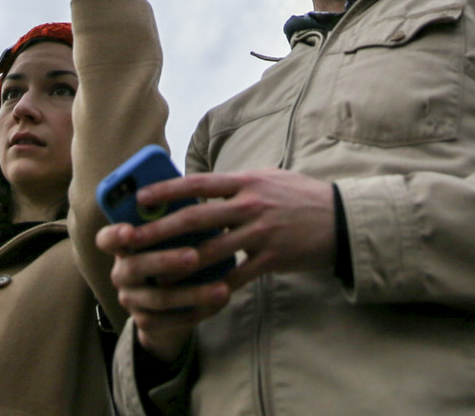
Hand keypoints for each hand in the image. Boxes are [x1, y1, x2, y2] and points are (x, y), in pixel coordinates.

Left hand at [96, 169, 336, 359]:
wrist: (342, 221)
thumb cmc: (301, 197)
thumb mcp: (269, 179)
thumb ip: (236, 184)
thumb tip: (200, 187)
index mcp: (247, 182)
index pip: (198, 184)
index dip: (166, 191)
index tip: (141, 199)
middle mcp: (250, 206)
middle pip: (195, 219)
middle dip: (160, 232)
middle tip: (132, 241)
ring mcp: (261, 233)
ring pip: (210, 252)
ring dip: (179, 265)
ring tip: (154, 275)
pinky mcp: (271, 259)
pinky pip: (236, 276)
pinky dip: (214, 287)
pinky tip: (196, 295)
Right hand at [97, 222, 229, 362]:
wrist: (174, 299)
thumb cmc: (177, 250)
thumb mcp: (174, 236)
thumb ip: (180, 223)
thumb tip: (207, 208)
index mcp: (124, 246)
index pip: (106, 239)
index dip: (115, 235)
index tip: (130, 231)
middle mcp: (122, 273)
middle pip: (135, 267)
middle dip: (166, 261)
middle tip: (194, 257)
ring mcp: (132, 300)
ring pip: (159, 299)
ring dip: (193, 294)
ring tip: (223, 289)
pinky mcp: (147, 322)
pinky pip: (173, 320)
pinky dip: (200, 310)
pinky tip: (222, 301)